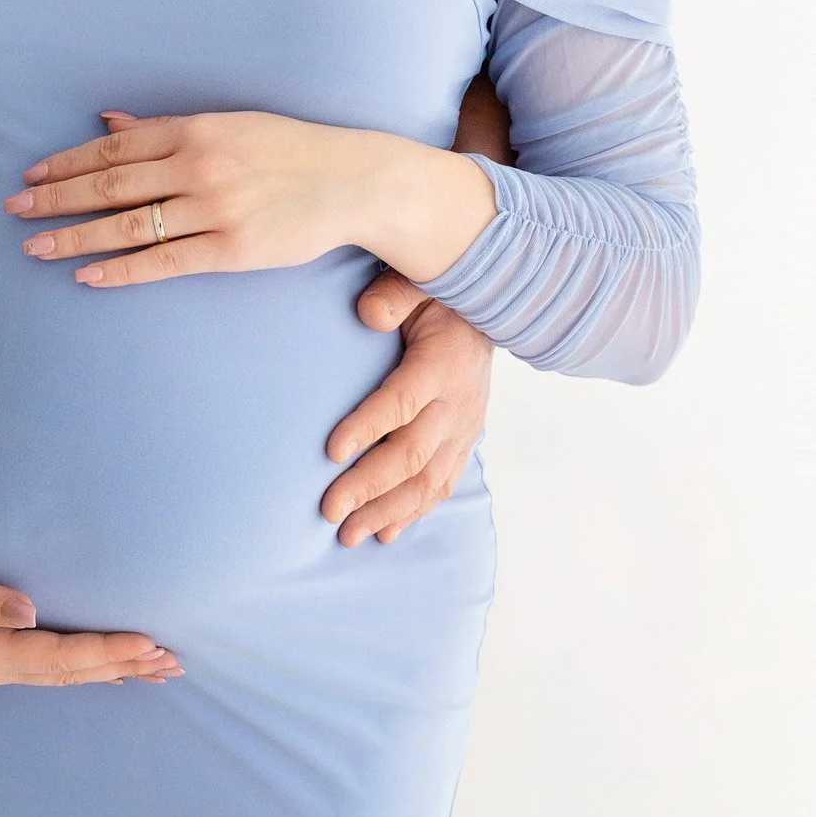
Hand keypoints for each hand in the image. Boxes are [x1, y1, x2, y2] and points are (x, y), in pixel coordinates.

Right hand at [0, 490, 182, 690]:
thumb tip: (29, 611)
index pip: (59, 657)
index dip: (107, 651)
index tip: (150, 643)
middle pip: (69, 670)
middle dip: (121, 665)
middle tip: (173, 661)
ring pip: (61, 668)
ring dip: (107, 666)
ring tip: (151, 664)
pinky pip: (45, 658)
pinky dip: (80, 659)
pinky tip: (97, 659)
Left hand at [4, 108, 493, 287]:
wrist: (352, 180)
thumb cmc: (286, 148)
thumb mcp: (226, 124)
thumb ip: (166, 127)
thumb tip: (109, 121)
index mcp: (194, 128)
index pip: (113, 147)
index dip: (67, 162)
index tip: (30, 176)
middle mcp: (198, 165)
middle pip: (109, 183)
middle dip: (55, 198)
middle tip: (13, 211)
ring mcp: (213, 209)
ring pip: (127, 224)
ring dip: (74, 236)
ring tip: (34, 246)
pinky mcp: (231, 250)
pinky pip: (163, 263)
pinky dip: (121, 270)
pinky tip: (87, 277)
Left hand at [321, 271, 493, 546]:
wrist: (488, 315)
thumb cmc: (440, 297)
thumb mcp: (420, 281)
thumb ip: (394, 294)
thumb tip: (367, 314)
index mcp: (442, 364)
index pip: (402, 401)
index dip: (368, 427)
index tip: (330, 451)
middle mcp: (456, 405)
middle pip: (412, 454)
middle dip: (368, 485)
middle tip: (328, 510)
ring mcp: (463, 430)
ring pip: (427, 481)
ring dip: (386, 511)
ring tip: (347, 535)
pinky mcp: (463, 444)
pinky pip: (441, 486)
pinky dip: (413, 513)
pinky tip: (384, 533)